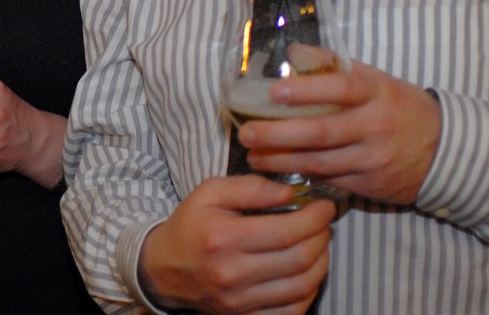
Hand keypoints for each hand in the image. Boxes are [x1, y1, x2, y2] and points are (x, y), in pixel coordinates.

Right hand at [138, 176, 333, 314]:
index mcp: (224, 238)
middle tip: (323, 224)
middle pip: (299, 259)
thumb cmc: (191, 225)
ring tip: (318, 244)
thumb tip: (289, 193)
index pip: (286, 231)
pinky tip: (306, 271)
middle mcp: (232, 273)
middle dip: (321, 238)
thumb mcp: (210, 192)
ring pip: (301, 286)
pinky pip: (293, 310)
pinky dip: (309, 290)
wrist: (164, 267)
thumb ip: (250, 187)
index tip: (324, 207)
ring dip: (321, 263)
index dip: (315, 218)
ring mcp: (239, 301)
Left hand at [238, 59, 440, 203]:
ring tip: (253, 156)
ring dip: (282, 160)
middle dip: (279, 135)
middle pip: (321, 132)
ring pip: (320, 162)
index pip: (340, 89)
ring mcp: (373, 158)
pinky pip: (330, 180)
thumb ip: (334, 67)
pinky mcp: (370, 184)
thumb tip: (293, 52)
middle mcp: (374, 126)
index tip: (274, 92)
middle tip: (247, 133)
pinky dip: (302, 176)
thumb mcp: (375, 79)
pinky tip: (278, 172)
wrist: (444, 149)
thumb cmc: (397, 106)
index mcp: (375, 93)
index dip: (307, 90)